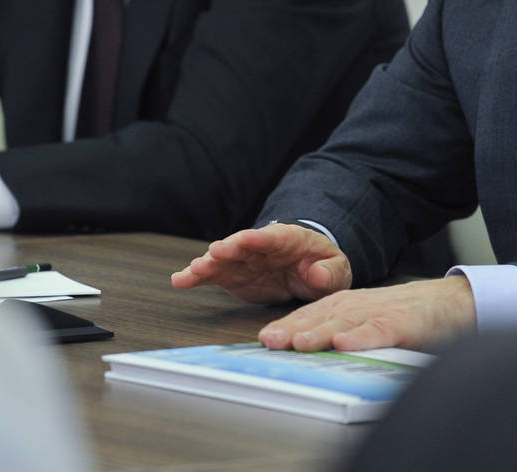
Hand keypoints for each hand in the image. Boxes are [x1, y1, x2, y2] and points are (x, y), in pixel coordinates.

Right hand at [170, 223, 351, 303]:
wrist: (308, 269)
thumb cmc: (323, 265)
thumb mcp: (337, 269)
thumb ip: (330, 272)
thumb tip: (318, 275)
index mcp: (287, 239)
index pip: (271, 237)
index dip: (257, 238)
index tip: (244, 239)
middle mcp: (260, 246)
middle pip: (241, 245)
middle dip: (228, 249)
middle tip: (213, 254)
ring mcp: (244, 260)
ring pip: (222, 260)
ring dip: (207, 264)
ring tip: (192, 271)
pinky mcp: (233, 275)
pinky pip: (213, 275)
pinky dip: (197, 278)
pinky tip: (180, 281)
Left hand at [257, 275, 476, 352]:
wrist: (446, 303)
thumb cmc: (401, 315)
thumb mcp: (361, 320)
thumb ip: (335, 330)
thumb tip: (297, 349)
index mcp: (344, 305)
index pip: (309, 315)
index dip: (286, 326)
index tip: (263, 340)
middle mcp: (356, 306)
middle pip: (320, 317)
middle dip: (293, 329)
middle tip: (270, 342)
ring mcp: (378, 314)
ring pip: (345, 323)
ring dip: (321, 333)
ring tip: (300, 343)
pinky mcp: (401, 325)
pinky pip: (379, 331)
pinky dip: (362, 338)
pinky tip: (347, 344)